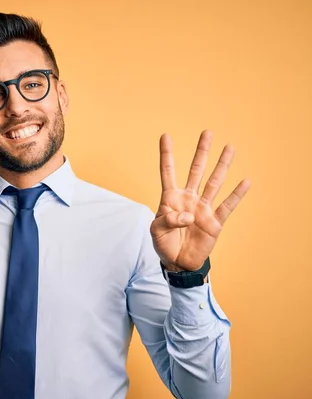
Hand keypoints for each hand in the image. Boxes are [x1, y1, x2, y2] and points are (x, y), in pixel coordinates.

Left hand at [150, 130, 250, 271]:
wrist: (178, 262)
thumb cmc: (164, 244)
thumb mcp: (156, 231)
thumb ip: (168, 220)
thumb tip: (188, 215)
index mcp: (170, 198)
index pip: (168, 172)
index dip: (167, 154)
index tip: (165, 136)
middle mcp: (188, 199)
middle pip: (196, 170)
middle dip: (202, 152)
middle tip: (207, 132)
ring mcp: (203, 209)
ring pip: (214, 182)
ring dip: (222, 165)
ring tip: (230, 147)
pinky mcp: (214, 222)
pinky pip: (227, 206)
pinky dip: (236, 194)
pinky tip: (245, 181)